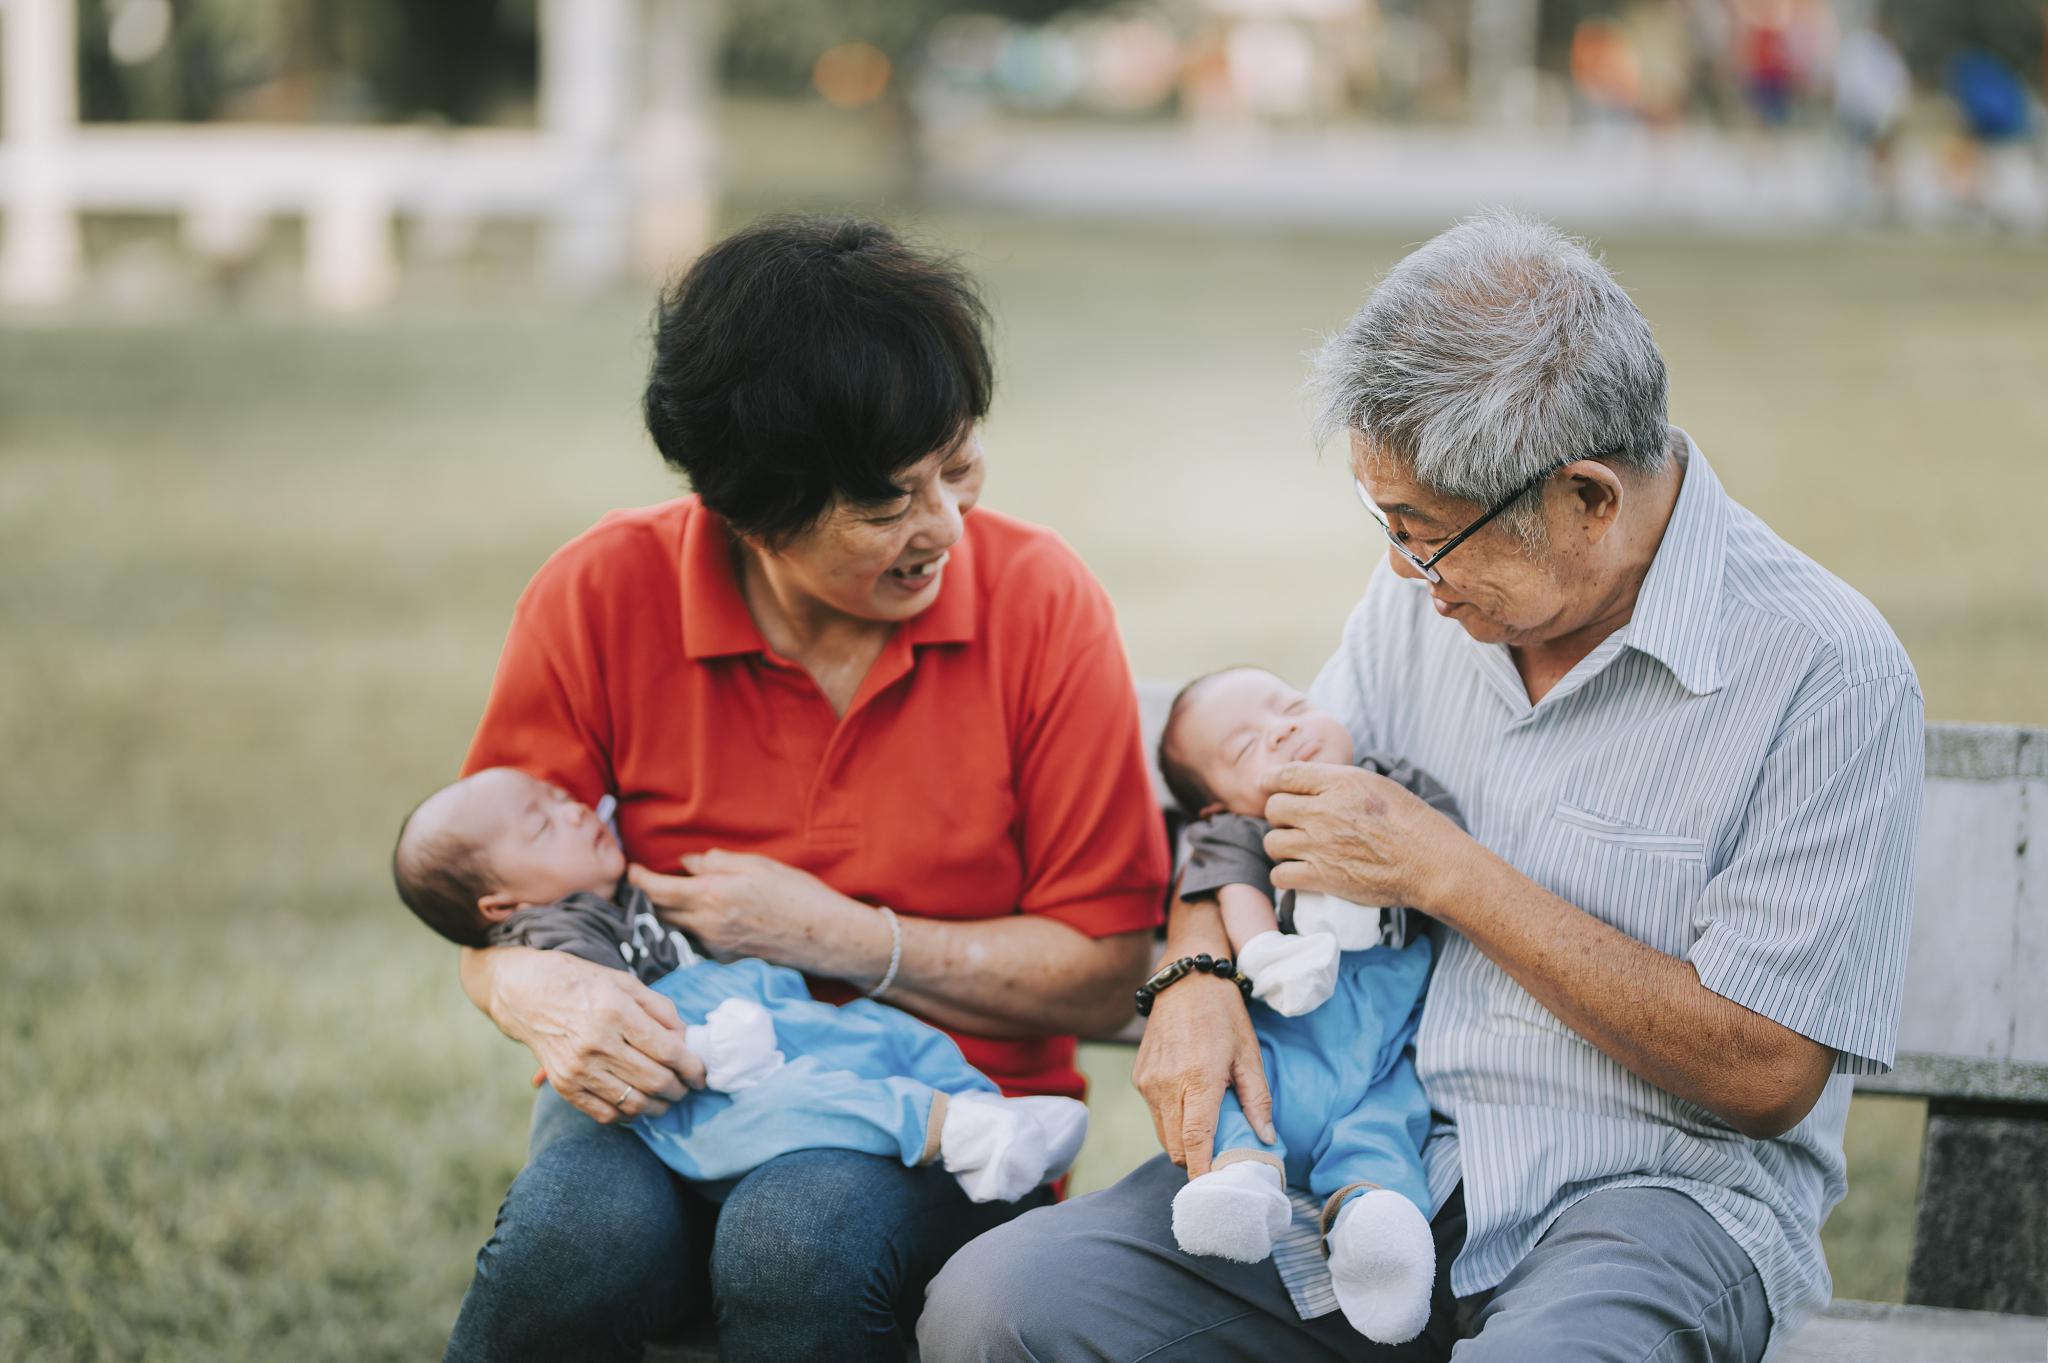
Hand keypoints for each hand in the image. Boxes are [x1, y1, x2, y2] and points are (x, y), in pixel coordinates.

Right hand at [486, 947, 704, 1123]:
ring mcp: (578, 1068)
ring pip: (634, 1103)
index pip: (668, 1052)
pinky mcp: (564, 1085)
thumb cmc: (582, 983)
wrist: (526, 994)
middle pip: (655, 1081)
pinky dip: (628, 1115)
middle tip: (686, 1087)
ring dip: (659, 1106)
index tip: (702, 1075)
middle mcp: (596, 1043)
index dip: (693, 1068)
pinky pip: (605, 1114)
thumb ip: (661, 1011)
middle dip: (680, 1090)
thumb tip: (685, 1042)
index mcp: (615, 1012)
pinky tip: (637, 1105)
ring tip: (666, 1098)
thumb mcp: (626, 983)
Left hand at [628, 851, 862, 970]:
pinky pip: (697, 940)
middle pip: (660, 912)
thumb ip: (717, 862)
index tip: (632, 870)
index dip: (639, 880)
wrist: (827, 937)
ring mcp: (715, 946)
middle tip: (645, 882)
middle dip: (649, 897)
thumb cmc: (799, 894)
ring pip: (677, 928)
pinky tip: (706, 917)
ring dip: (670, 913)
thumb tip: (686, 864)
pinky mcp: (726, 958)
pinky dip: (693, 927)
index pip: (658, 890)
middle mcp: (707, 924)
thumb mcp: (758, 865)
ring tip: (672, 898)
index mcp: (713, 894)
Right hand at [1131, 970, 1276, 1178]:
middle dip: (1197, 1161)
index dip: (1203, 1171)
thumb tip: (1266, 1138)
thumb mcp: (1249, 1053)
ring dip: (1184, 1143)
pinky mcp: (1140, 1077)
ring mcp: (1148, 1081)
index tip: (1215, 1190)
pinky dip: (1173, 1122)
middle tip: (1221, 1160)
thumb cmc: (1223, 1014)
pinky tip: (1191, 1105)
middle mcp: (1166, 1084)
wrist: (1185, 979)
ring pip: (1163, 1135)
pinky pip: (1156, 1115)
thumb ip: (1257, 1099)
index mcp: (1198, 1078)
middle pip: (1176, 1147)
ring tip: (1209, 1132)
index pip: (1196, 1140)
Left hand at [1260, 762, 1469, 911]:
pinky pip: (1280, 875)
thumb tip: (1316, 784)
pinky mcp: (1322, 877)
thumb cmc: (1412, 823)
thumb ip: (1342, 783)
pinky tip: (1296, 873)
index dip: (1270, 780)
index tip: (1267, 786)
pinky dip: (1284, 876)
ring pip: (1272, 842)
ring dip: (1280, 846)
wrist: (1430, 863)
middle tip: (1293, 824)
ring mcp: (1319, 845)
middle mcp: (1323, 811)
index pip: (1286, 774)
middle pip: (1273, 809)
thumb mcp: (1378, 785)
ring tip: (1294, 850)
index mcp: (1339, 783)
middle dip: (1279, 816)